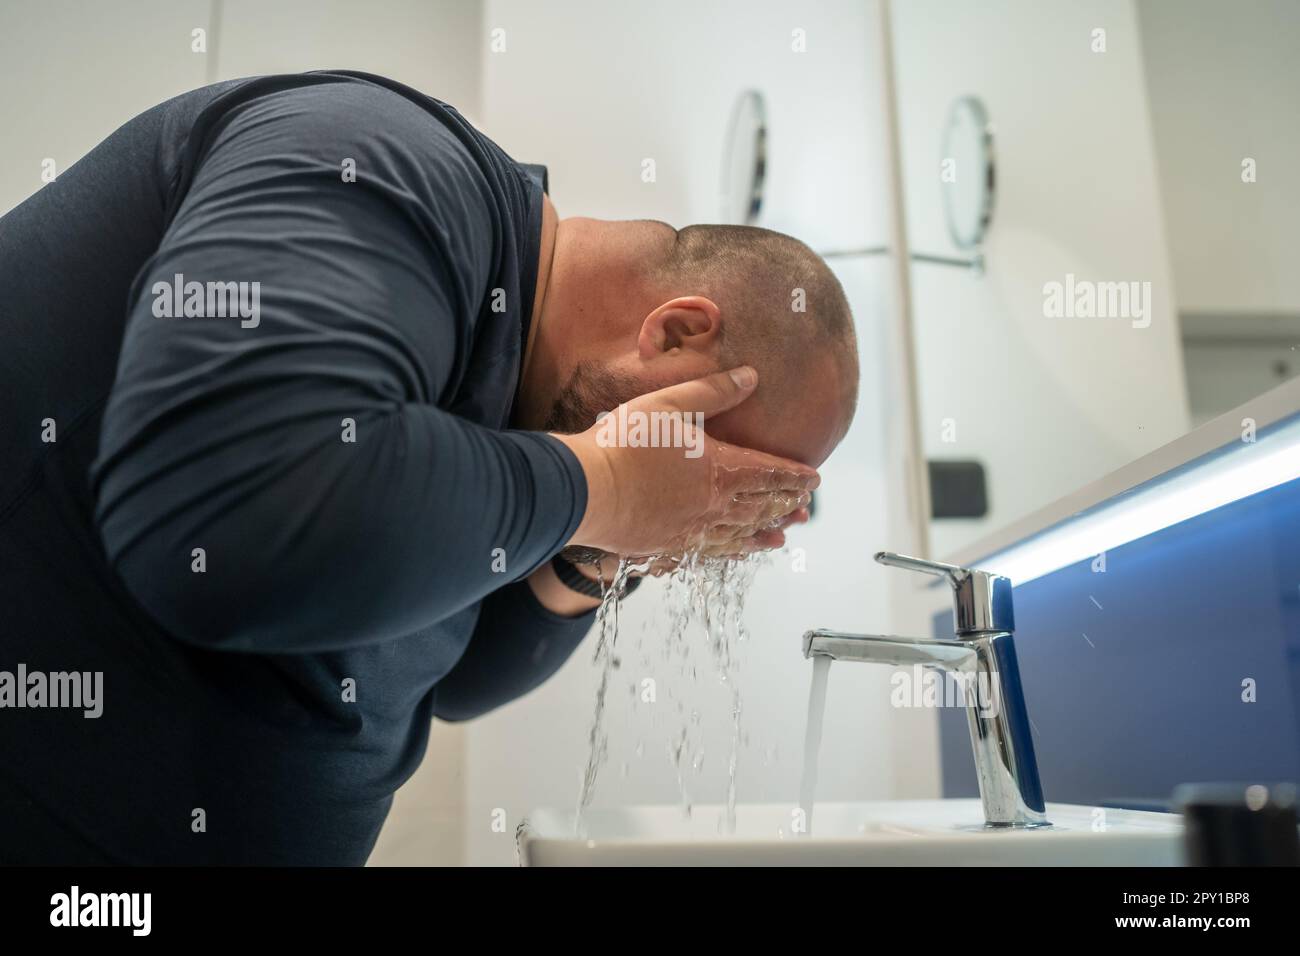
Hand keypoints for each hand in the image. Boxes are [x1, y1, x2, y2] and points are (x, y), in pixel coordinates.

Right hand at [552, 367, 818, 559]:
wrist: (585, 490)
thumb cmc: (625, 443)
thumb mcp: (670, 403)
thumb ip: (713, 391)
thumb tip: (751, 376)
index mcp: (721, 470)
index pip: (769, 474)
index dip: (794, 477)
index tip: (814, 480)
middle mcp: (714, 506)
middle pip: (760, 508)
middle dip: (785, 507)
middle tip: (805, 509)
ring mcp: (691, 531)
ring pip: (739, 536)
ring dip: (763, 535)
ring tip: (781, 538)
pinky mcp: (668, 548)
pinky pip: (709, 553)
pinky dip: (729, 553)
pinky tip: (732, 553)